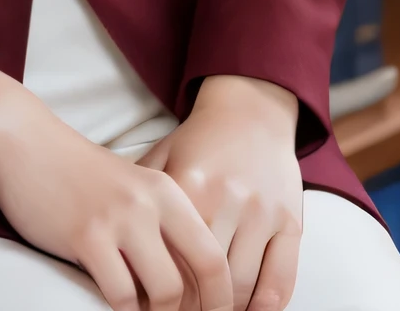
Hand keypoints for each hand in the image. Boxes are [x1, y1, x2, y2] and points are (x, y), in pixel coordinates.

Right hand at [0, 61, 232, 308]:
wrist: (23, 139)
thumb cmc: (74, 172)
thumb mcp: (128, 188)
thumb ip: (157, 226)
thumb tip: (185, 283)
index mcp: (167, 189)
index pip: (215, 254)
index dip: (224, 296)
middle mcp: (151, 202)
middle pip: (204, 274)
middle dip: (199, 310)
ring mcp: (119, 219)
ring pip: (166, 291)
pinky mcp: (86, 236)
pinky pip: (120, 295)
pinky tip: (117, 307)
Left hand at [140, 74, 302, 310]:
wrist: (251, 109)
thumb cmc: (201, 141)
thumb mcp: (163, 156)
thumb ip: (137, 191)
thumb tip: (108, 235)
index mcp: (191, 183)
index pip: (171, 256)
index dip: (163, 289)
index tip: (156, 304)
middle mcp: (228, 198)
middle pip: (207, 277)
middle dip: (194, 305)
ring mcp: (263, 212)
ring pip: (243, 285)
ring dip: (226, 308)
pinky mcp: (291, 221)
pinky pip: (281, 279)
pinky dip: (265, 308)